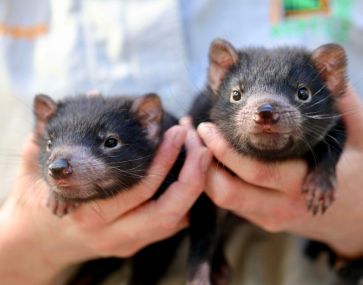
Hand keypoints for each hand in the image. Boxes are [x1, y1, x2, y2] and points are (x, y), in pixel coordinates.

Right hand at [0, 125, 211, 284]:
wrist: (36, 241)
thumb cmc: (34, 199)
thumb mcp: (35, 164)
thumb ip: (57, 130)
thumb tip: (94, 95)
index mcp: (88, 213)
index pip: (137, 188)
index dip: (163, 158)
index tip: (178, 131)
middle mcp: (110, 233)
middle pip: (166, 209)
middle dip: (191, 174)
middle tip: (200, 143)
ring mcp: (125, 242)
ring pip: (174, 220)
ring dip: (193, 186)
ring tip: (200, 153)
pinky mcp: (133, 244)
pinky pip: (169, 226)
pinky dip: (185, 202)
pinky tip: (191, 176)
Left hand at [197, 85, 362, 257]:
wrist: (360, 210)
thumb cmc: (358, 163)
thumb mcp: (357, 131)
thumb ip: (341, 99)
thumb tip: (328, 57)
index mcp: (304, 181)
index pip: (256, 171)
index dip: (224, 151)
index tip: (204, 126)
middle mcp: (283, 205)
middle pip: (229, 191)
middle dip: (203, 160)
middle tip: (192, 131)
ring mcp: (271, 216)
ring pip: (224, 200)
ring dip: (202, 171)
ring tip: (195, 141)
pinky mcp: (263, 219)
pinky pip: (229, 202)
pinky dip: (212, 179)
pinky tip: (208, 155)